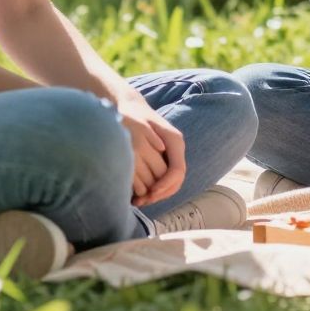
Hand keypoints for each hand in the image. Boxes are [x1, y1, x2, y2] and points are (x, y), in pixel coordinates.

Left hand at [115, 87, 187, 205]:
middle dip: (161, 193)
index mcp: (174, 141)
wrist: (132, 108)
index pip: (177, 170)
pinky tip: (139, 197)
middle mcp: (176, 150)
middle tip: (143, 201)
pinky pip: (164, 182)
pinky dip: (154, 192)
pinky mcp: (164, 161)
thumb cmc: (133, 114)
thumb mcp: (140, 123)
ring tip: (139, 202)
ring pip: (172, 184)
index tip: (150, 192)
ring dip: (157, 196)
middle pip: (177, 181)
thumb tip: (159, 149)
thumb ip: (149, 135)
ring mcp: (171, 156)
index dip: (165, 184)